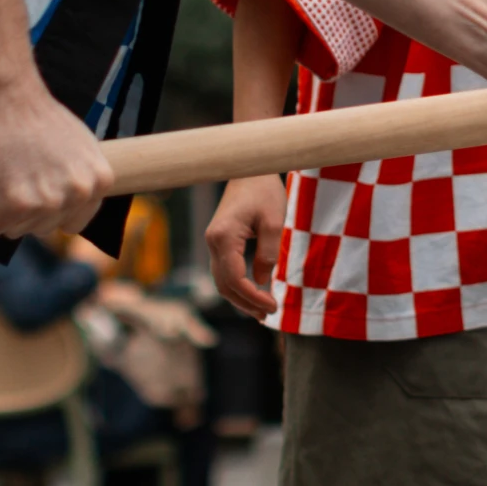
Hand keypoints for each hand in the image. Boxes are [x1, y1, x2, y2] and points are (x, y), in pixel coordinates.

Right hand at [0, 78, 114, 238]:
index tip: (36, 197)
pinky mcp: (12, 203)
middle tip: (12, 184)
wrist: (7, 98)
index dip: (51, 213)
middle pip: (44, 228)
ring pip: (17, 230)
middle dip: (26, 213)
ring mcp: (46, 201)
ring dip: (3, 214)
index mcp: (99, 182)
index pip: (73, 223)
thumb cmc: (38, 118)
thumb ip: (81, 178)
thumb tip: (74, 204)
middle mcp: (77, 194)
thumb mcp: (81, 148)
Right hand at [206, 174, 286, 319]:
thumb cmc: (265, 192)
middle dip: (246, 303)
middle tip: (269, 315)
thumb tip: (262, 281)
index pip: (235, 278)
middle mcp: (213, 242)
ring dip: (240, 298)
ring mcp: (213, 242)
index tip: (273, 306)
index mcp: (223, 237)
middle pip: (224, 284)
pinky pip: (225, 271)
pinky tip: (253, 294)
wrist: (250, 171)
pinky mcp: (219, 241)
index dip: (253, 296)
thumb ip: (268, 252)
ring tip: (262, 312)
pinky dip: (237, 286)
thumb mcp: (274, 221)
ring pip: (222, 280)